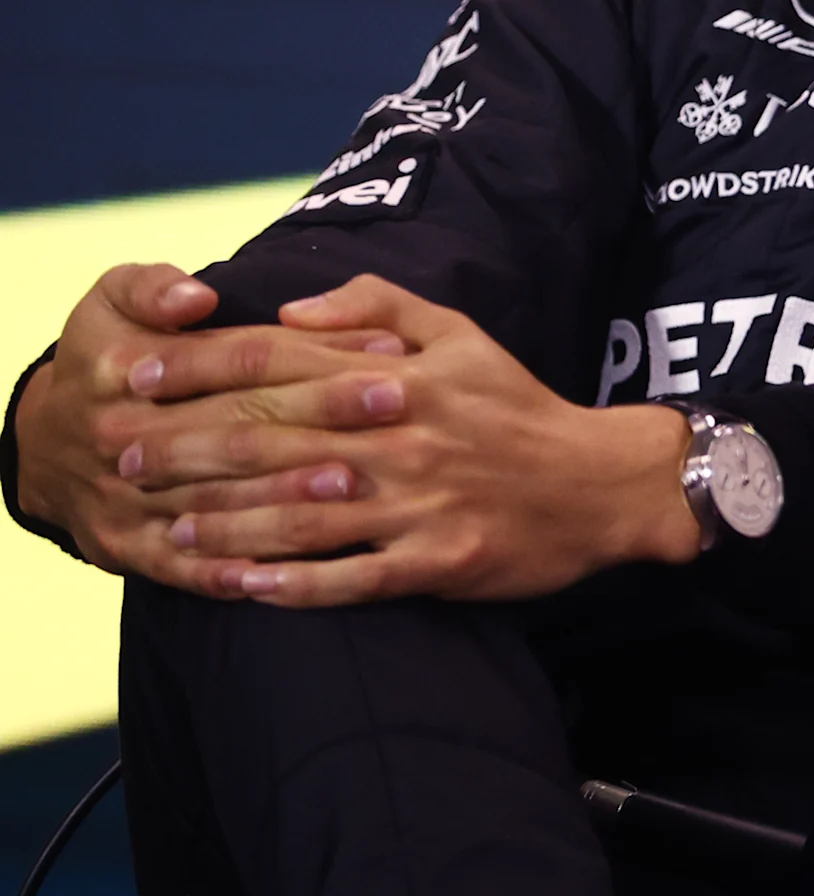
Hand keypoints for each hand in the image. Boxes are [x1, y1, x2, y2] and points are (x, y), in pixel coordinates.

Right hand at [11, 265, 406, 587]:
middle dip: (324, 416)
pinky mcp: (126, 547)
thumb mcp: (110, 301)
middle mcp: (119, 434)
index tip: (389, 349)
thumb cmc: (104, 357)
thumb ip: (151, 287)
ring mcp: (123, 498)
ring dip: (290, 492)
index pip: (238, 357)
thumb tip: (196, 295)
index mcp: (123, 366)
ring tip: (356, 480)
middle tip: (397, 407)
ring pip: (220, 498)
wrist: (42, 444)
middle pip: (240, 426)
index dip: (315, 350)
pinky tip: (293, 569)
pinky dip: (236, 570)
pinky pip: (187, 566)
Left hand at [110, 274, 698, 606]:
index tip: (143, 377)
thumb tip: (292, 307)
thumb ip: (377, 306)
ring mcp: (419, 507)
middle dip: (189, 451)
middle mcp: (401, 440)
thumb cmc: (522, 409)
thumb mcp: (462, 334)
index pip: (280, 364)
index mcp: (400, 380)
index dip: (203, 368)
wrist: (606, 484)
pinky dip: (295, 587)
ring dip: (227, 525)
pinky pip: (352, 579)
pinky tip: (245, 588)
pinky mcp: (439, 563)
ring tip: (171, 530)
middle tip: (125, 462)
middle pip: (272, 442)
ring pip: (300, 518)